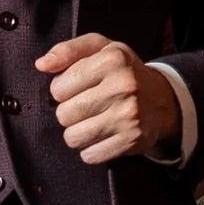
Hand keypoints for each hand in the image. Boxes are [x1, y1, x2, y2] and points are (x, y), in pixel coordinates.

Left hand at [35, 35, 180, 164]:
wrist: (162, 100)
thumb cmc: (123, 72)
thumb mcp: (100, 49)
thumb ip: (67, 50)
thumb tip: (42, 65)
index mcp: (112, 59)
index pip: (58, 88)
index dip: (63, 90)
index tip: (78, 89)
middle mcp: (122, 87)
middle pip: (64, 115)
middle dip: (70, 113)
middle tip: (87, 107)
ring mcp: (128, 116)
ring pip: (73, 137)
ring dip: (78, 133)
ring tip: (93, 122)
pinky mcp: (131, 140)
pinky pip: (90, 155)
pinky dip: (92, 149)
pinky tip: (103, 135)